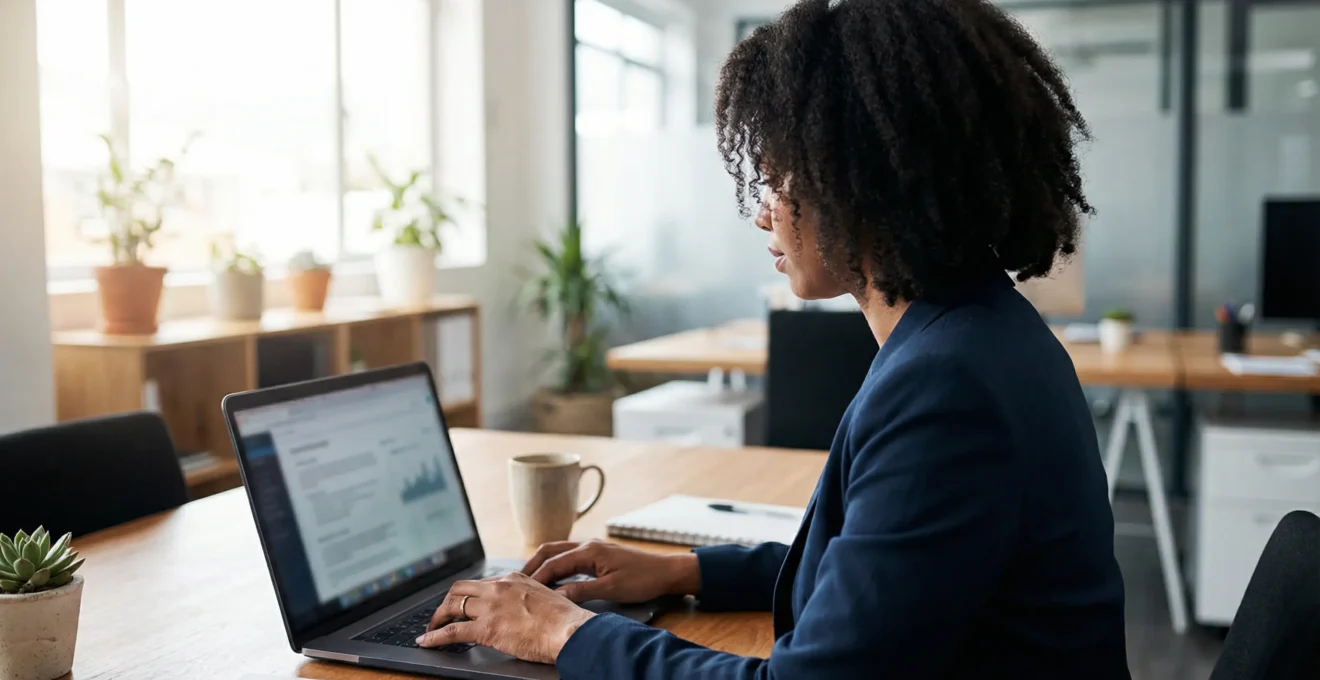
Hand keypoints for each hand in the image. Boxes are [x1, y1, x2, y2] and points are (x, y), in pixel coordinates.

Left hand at [417, 572, 594, 663]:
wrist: (570, 630)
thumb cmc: (565, 619)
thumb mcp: (545, 597)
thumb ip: (528, 598)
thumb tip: (522, 609)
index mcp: (513, 579)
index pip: (481, 583)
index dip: (468, 596)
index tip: (464, 605)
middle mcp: (498, 587)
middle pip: (459, 589)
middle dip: (446, 602)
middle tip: (441, 615)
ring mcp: (491, 607)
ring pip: (452, 606)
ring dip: (437, 618)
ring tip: (431, 629)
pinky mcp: (486, 629)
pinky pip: (452, 631)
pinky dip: (435, 636)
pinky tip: (426, 641)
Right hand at [522, 539, 699, 603]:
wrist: (666, 571)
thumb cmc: (642, 579)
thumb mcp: (611, 589)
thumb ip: (581, 590)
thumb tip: (555, 596)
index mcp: (589, 551)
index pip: (553, 563)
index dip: (536, 577)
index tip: (522, 590)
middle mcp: (588, 545)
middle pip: (550, 550)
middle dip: (532, 564)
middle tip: (516, 580)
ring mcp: (593, 547)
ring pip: (559, 551)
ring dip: (543, 563)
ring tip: (529, 578)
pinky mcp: (598, 554)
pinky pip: (569, 556)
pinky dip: (556, 564)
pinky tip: (552, 577)